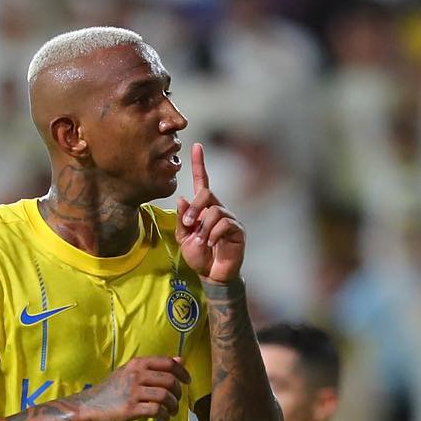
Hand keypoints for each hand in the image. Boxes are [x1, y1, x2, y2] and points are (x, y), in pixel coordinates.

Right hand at [67, 356, 190, 420]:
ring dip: (173, 406)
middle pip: (170, 380)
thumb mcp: (130, 371)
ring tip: (171, 411)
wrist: (88, 406)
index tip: (187, 381)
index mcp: (137, 363)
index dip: (182, 372)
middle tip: (176, 401)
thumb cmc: (111, 390)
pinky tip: (163, 418)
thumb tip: (179, 359)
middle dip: (178, 393)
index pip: (168, 362)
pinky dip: (164, 415)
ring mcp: (133, 391)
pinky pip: (157, 410)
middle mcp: (136, 374)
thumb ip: (154, 366)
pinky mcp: (131, 409)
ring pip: (165, 396)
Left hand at [176, 143, 244, 283]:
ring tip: (202, 240)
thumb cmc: (199, 255)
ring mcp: (229, 219)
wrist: (212, 274)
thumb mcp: (183, 238)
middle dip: (195, 208)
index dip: (198, 164)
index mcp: (204, 208)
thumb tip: (182, 200)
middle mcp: (218, 209)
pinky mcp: (237, 230)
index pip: (202, 182)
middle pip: (206, 194)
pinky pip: (224, 223)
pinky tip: (213, 243)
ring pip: (214, 211)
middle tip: (189, 223)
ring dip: (204, 227)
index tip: (196, 146)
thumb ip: (182, 219)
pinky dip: (214, 233)